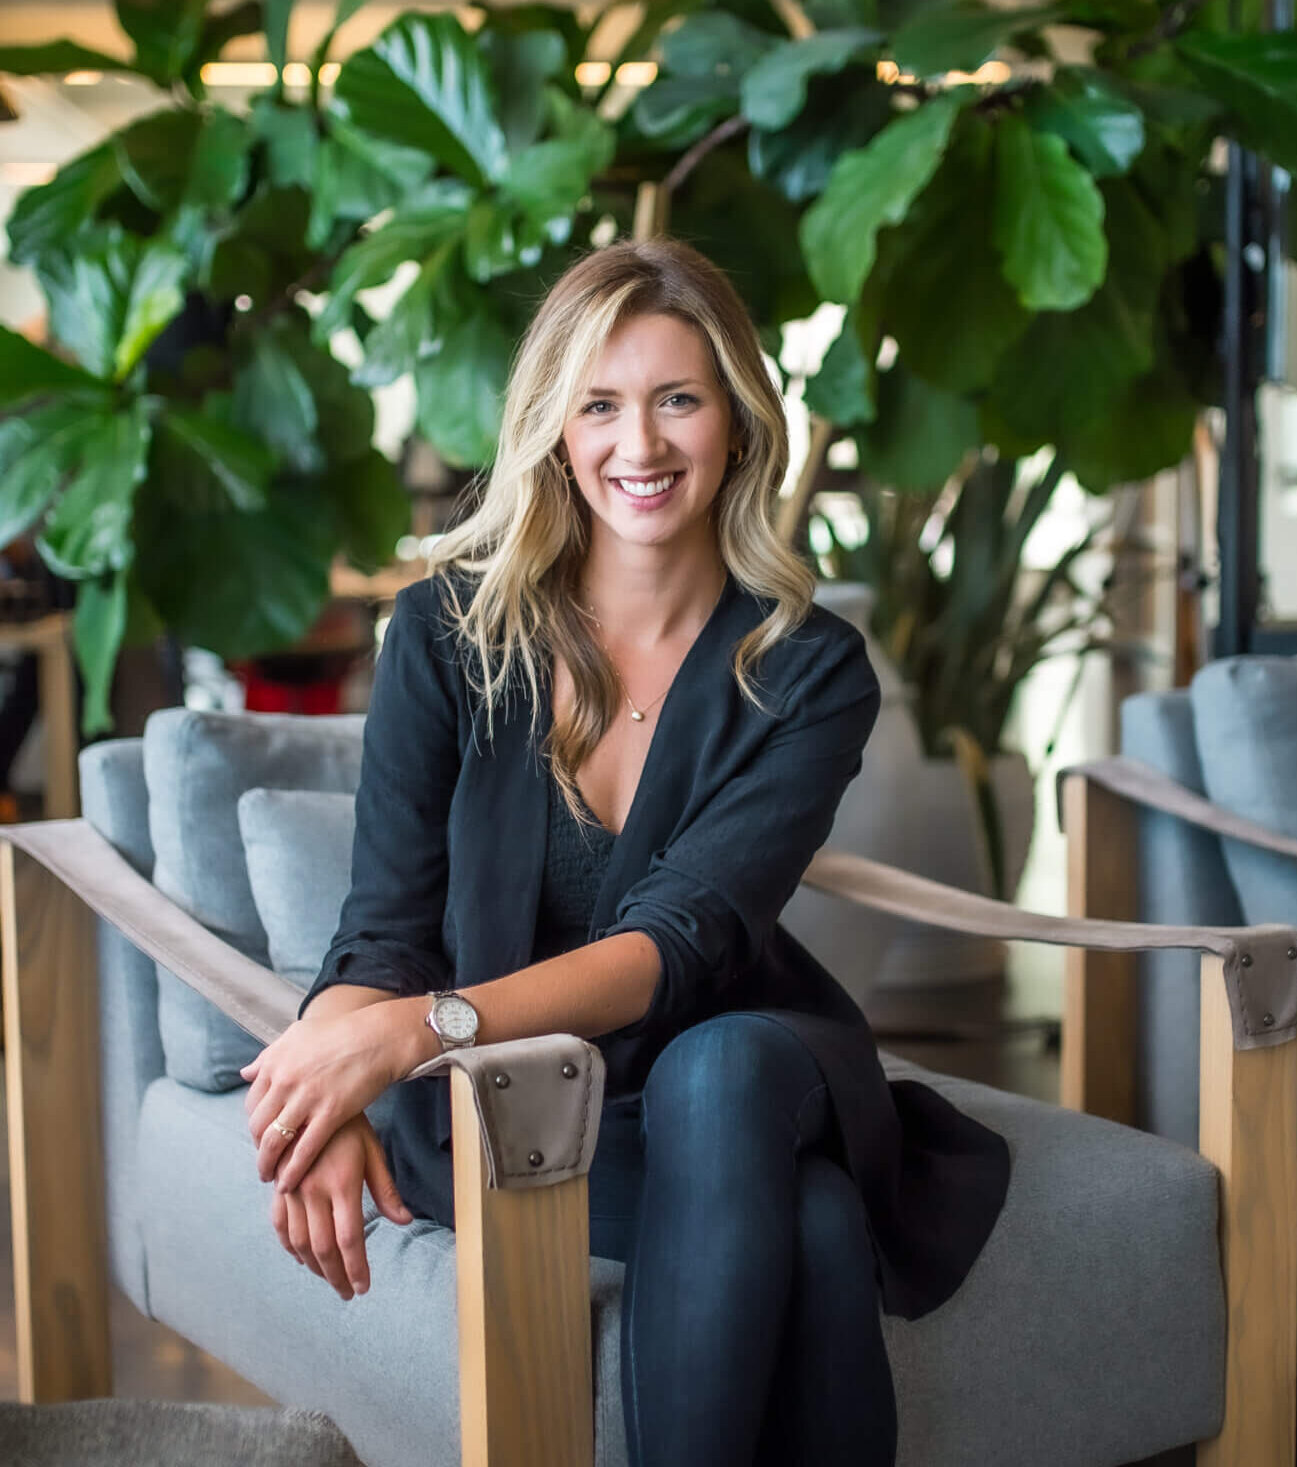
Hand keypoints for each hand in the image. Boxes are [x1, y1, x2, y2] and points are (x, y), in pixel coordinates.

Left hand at [240, 1003, 406, 1191]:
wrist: (378, 1037)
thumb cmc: (341, 1032)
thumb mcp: (298, 1034)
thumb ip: (270, 1055)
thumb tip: (246, 1073)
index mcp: (276, 1063)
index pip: (251, 1103)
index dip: (254, 1123)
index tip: (259, 1136)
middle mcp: (285, 1081)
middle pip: (258, 1125)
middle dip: (257, 1148)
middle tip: (264, 1160)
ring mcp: (307, 1098)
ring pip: (274, 1142)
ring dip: (267, 1165)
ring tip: (270, 1177)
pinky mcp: (331, 1113)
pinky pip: (304, 1150)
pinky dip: (292, 1171)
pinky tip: (288, 1183)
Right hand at [271, 1113, 413, 1300]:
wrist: (312, 1097)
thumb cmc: (350, 1125)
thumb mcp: (373, 1151)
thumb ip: (386, 1189)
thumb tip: (405, 1221)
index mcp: (342, 1184)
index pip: (349, 1239)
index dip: (356, 1268)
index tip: (363, 1287)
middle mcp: (314, 1191)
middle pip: (323, 1247)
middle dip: (336, 1275)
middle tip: (348, 1293)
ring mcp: (293, 1190)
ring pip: (300, 1241)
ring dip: (314, 1267)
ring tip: (329, 1279)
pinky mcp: (280, 1186)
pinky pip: (281, 1224)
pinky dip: (290, 1246)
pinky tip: (301, 1258)